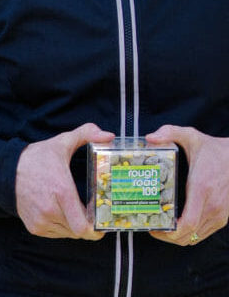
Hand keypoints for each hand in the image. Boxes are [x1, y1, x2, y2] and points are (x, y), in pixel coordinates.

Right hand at [15, 123, 113, 238]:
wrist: (6, 169)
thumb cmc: (36, 158)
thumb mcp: (61, 143)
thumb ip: (86, 135)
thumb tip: (108, 134)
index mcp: (61, 192)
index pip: (84, 226)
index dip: (97, 228)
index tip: (102, 218)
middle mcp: (50, 210)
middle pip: (80, 232)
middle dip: (88, 225)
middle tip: (91, 214)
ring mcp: (41, 220)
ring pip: (69, 234)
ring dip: (74, 226)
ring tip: (74, 210)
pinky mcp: (34, 227)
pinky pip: (56, 234)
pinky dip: (62, 228)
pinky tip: (60, 212)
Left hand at [146, 125, 228, 246]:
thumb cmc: (212, 149)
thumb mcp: (191, 135)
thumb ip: (169, 132)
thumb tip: (150, 138)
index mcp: (201, 188)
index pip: (188, 222)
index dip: (170, 231)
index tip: (154, 228)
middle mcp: (212, 205)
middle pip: (189, 234)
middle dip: (168, 237)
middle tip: (152, 228)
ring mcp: (220, 213)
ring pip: (197, 237)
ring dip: (178, 237)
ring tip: (161, 227)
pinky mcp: (223, 216)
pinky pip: (204, 232)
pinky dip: (190, 233)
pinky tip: (177, 224)